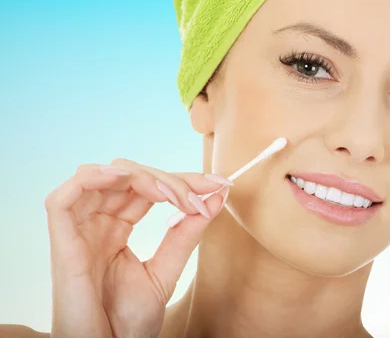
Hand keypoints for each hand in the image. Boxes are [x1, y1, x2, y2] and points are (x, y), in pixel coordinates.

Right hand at [44, 159, 230, 337]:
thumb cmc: (127, 323)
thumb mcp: (166, 270)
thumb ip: (186, 234)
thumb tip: (215, 197)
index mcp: (117, 229)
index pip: (147, 187)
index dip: (182, 180)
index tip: (218, 184)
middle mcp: (96, 224)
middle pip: (128, 177)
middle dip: (168, 179)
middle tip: (199, 198)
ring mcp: (78, 231)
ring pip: (100, 178)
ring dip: (140, 176)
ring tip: (171, 194)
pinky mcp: (61, 243)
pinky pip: (62, 199)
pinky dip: (92, 180)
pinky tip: (124, 179)